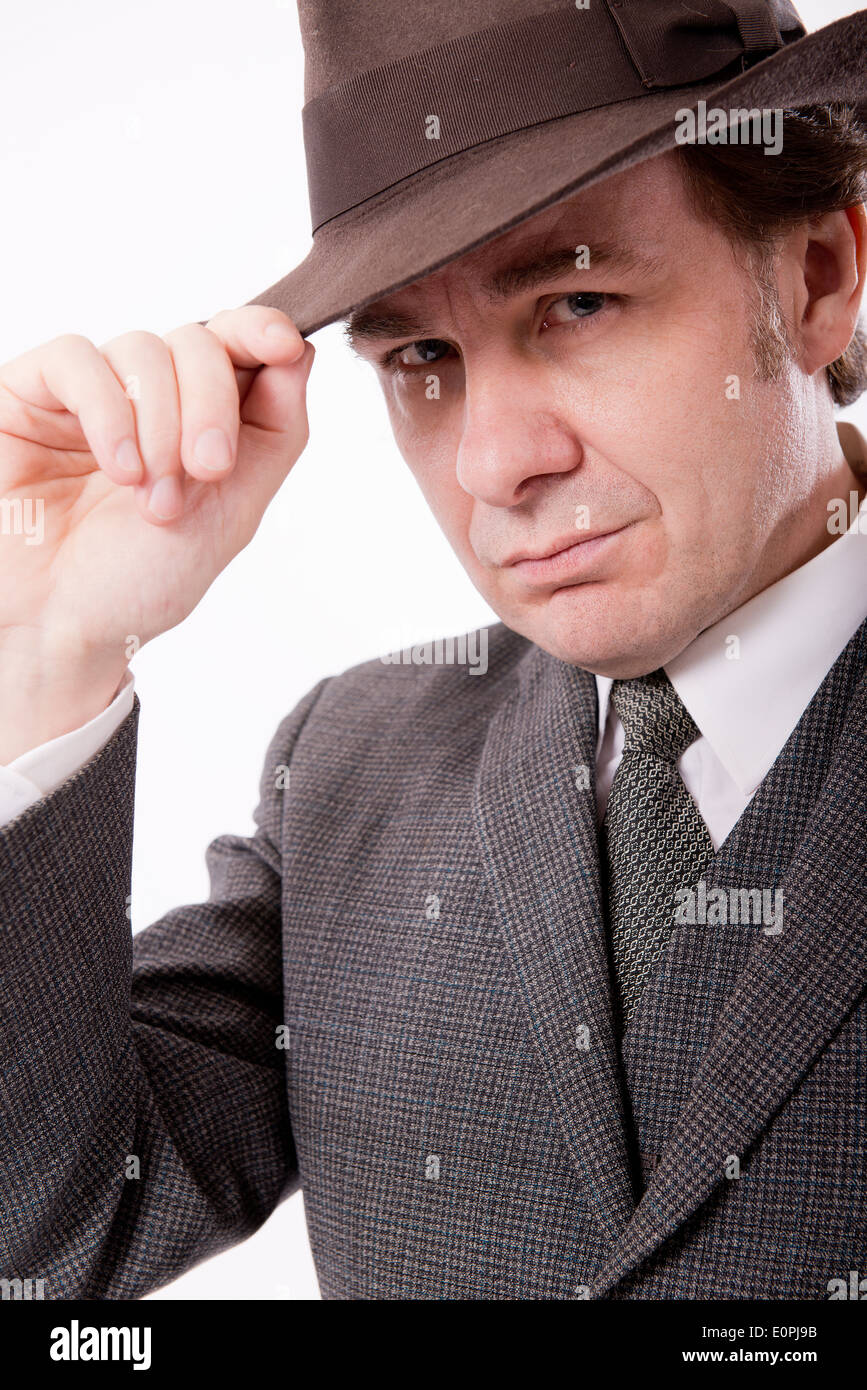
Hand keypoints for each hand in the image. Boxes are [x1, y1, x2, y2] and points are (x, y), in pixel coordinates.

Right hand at [0, 305, 313, 755]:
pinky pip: (76, 359)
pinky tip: (120, 467)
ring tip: (152, 496)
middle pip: (199, 342)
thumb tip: (301, 351)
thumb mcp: (234, 511)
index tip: (283, 346)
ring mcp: (89, 391)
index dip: (262, 331)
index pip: (237, 344)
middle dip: (212, 405)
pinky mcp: (30, 393)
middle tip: (209, 470)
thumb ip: (276, 431)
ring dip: (160, 425)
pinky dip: (108, 410)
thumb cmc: (141, 579)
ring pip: (143, 348)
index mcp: (201, 417)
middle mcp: (148, 396)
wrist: (62, 625)